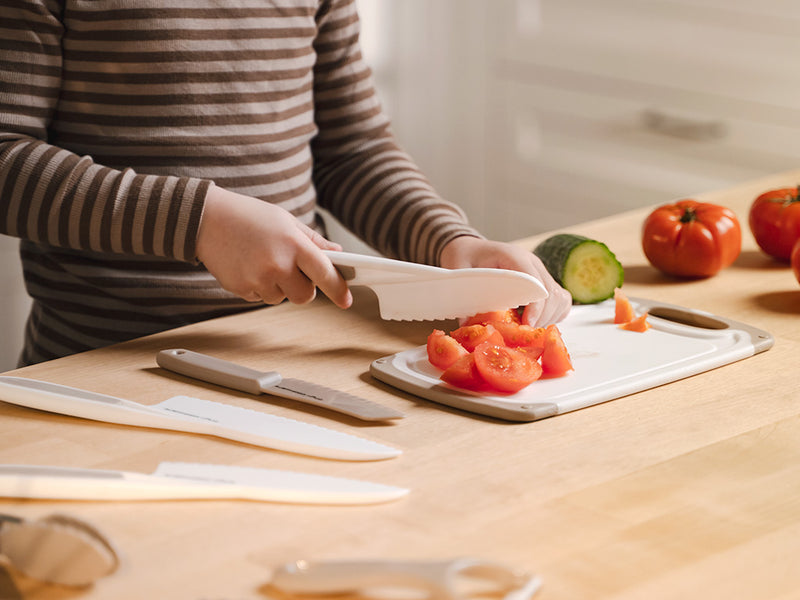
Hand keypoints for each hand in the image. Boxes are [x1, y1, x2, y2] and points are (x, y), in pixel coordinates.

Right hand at [196, 186, 351, 308]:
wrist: (205, 218)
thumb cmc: (249, 216)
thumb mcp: (286, 221)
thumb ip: (313, 241)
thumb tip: (337, 254)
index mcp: (294, 244)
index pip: (325, 274)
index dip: (338, 289)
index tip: (346, 300)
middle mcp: (278, 265)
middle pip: (304, 296)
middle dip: (303, 289)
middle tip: (293, 271)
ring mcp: (258, 279)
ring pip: (281, 298)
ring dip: (278, 287)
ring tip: (263, 261)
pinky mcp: (241, 289)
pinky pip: (260, 297)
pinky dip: (259, 287)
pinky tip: (249, 266)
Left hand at [440, 236, 570, 325]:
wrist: (472, 249)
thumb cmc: (466, 258)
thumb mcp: (459, 272)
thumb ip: (463, 294)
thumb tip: (468, 325)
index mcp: (513, 256)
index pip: (534, 280)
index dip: (535, 305)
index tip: (527, 324)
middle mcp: (532, 263)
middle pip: (551, 292)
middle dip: (541, 318)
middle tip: (523, 334)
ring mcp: (540, 272)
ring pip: (559, 298)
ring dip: (548, 318)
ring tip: (528, 331)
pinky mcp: (543, 282)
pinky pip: (560, 301)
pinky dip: (553, 315)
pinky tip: (535, 324)